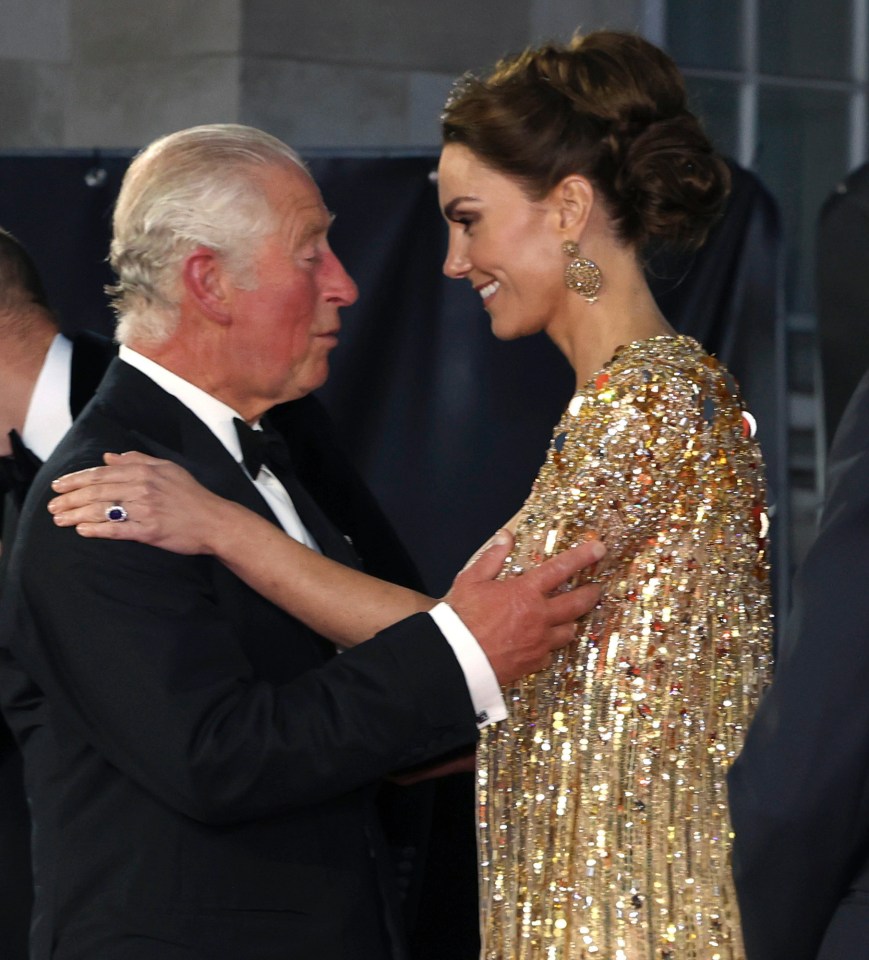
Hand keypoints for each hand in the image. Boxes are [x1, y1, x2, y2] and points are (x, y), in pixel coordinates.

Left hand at [48, 451, 226, 554]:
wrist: (214, 521)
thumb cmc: (191, 495)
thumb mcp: (167, 469)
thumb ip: (137, 460)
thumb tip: (109, 457)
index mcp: (145, 471)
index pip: (102, 473)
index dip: (76, 479)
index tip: (58, 485)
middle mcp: (143, 488)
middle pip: (97, 491)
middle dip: (70, 498)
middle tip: (51, 506)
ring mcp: (145, 510)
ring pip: (102, 510)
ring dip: (76, 515)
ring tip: (59, 520)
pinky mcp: (149, 531)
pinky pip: (117, 530)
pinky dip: (97, 530)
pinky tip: (82, 531)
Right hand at [445, 530, 603, 684]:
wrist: (455, 658)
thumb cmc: (461, 617)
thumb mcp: (471, 580)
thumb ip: (492, 557)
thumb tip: (505, 536)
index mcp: (526, 592)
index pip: (561, 569)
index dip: (582, 557)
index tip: (599, 549)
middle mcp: (539, 616)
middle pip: (577, 603)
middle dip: (590, 594)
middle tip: (596, 589)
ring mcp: (539, 642)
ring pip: (569, 631)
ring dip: (571, 622)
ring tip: (571, 618)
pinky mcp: (534, 663)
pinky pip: (551, 653)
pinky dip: (550, 646)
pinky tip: (544, 643)